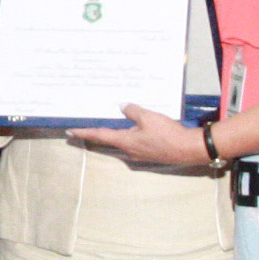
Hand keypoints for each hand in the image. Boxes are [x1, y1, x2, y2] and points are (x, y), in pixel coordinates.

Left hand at [70, 104, 218, 165]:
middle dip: (93, 134)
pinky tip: (128, 128)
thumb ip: (133, 111)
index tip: (69, 131)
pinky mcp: (147, 153)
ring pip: (119, 142)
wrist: (189, 149)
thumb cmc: (169, 134)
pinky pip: (131, 142)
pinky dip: (125, 135)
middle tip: (80, 128)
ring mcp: (138, 154)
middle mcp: (128, 150)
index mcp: (125, 141)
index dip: (83, 132)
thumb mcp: (149, 117)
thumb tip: (122, 106)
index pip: (99, 135)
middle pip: (106, 141)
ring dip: (109, 135)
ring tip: (101, 125)